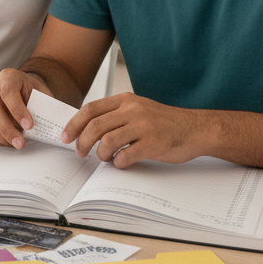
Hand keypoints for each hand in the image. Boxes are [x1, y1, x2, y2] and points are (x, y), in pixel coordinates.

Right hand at [0, 69, 39, 148]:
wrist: (22, 89)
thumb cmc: (32, 92)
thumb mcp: (42, 94)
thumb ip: (45, 106)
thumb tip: (53, 125)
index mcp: (8, 76)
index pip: (8, 93)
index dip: (17, 110)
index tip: (29, 126)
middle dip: (7, 129)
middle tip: (21, 143)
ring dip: (1, 136)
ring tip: (17, 144)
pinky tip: (9, 142)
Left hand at [62, 93, 212, 167]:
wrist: (196, 128)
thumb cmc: (164, 122)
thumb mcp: (138, 108)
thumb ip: (115, 114)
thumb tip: (86, 128)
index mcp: (125, 100)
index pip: (90, 109)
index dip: (74, 124)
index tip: (66, 137)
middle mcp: (133, 110)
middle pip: (95, 126)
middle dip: (82, 142)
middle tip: (79, 153)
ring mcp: (144, 126)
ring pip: (107, 141)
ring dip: (100, 154)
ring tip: (104, 158)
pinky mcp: (154, 144)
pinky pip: (126, 156)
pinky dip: (118, 163)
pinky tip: (121, 163)